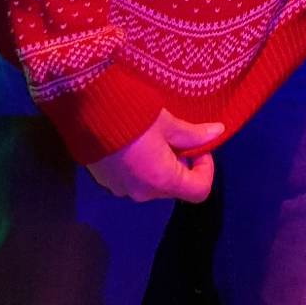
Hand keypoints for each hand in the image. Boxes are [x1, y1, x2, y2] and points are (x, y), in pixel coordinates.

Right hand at [87, 110, 224, 203]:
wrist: (87, 112)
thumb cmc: (134, 116)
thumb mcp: (168, 122)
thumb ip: (193, 134)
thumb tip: (218, 132)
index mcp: (162, 181)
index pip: (199, 191)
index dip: (206, 169)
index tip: (199, 147)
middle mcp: (142, 193)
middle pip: (174, 187)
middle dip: (181, 163)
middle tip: (175, 135)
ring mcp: (121, 189)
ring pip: (152, 182)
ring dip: (159, 164)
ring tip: (152, 136)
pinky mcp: (105, 180)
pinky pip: (132, 178)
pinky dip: (140, 165)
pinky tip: (132, 141)